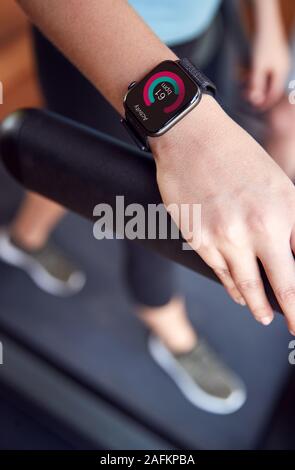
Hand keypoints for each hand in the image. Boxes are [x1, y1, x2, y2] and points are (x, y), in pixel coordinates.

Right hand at [150, 95, 294, 332]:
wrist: (192, 138)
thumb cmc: (237, 156)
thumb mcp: (279, 185)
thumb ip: (290, 224)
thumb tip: (293, 254)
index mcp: (284, 212)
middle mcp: (257, 229)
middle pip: (281, 286)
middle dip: (291, 312)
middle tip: (294, 327)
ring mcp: (224, 237)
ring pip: (245, 286)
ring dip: (257, 305)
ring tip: (264, 315)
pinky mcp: (198, 240)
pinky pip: (219, 273)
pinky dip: (232, 287)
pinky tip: (239, 293)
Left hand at [247, 30, 289, 109]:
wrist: (265, 25)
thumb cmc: (262, 45)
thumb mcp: (257, 67)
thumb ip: (255, 84)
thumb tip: (254, 100)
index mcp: (281, 73)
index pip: (274, 94)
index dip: (264, 103)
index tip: (255, 109)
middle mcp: (281, 70)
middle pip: (269, 88)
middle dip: (256, 92)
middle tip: (244, 95)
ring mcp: (277, 64)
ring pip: (264, 80)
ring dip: (253, 83)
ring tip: (241, 82)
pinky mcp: (272, 59)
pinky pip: (263, 72)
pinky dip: (254, 75)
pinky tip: (244, 73)